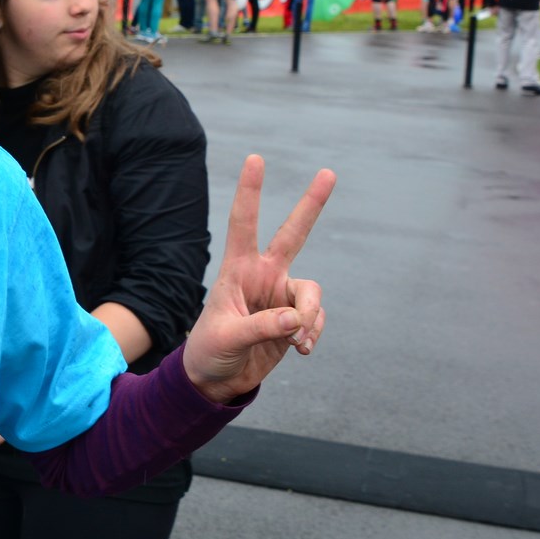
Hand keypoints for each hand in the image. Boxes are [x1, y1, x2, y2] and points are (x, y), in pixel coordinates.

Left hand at [183, 155, 333, 404]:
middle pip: (293, 234)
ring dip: (310, 317)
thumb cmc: (210, 351)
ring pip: (312, 293)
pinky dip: (313, 333)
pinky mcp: (293, 319)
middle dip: (311, 205)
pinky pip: (315, 319)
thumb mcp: (228, 338)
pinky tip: (301, 349)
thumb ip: (262, 327)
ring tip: (296, 341)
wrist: (217, 380)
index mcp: (238, 269)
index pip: (243, 223)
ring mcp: (280, 296)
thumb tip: (296, 318)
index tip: (255, 158)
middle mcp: (263, 275)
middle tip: (329, 172)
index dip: (250, 191)